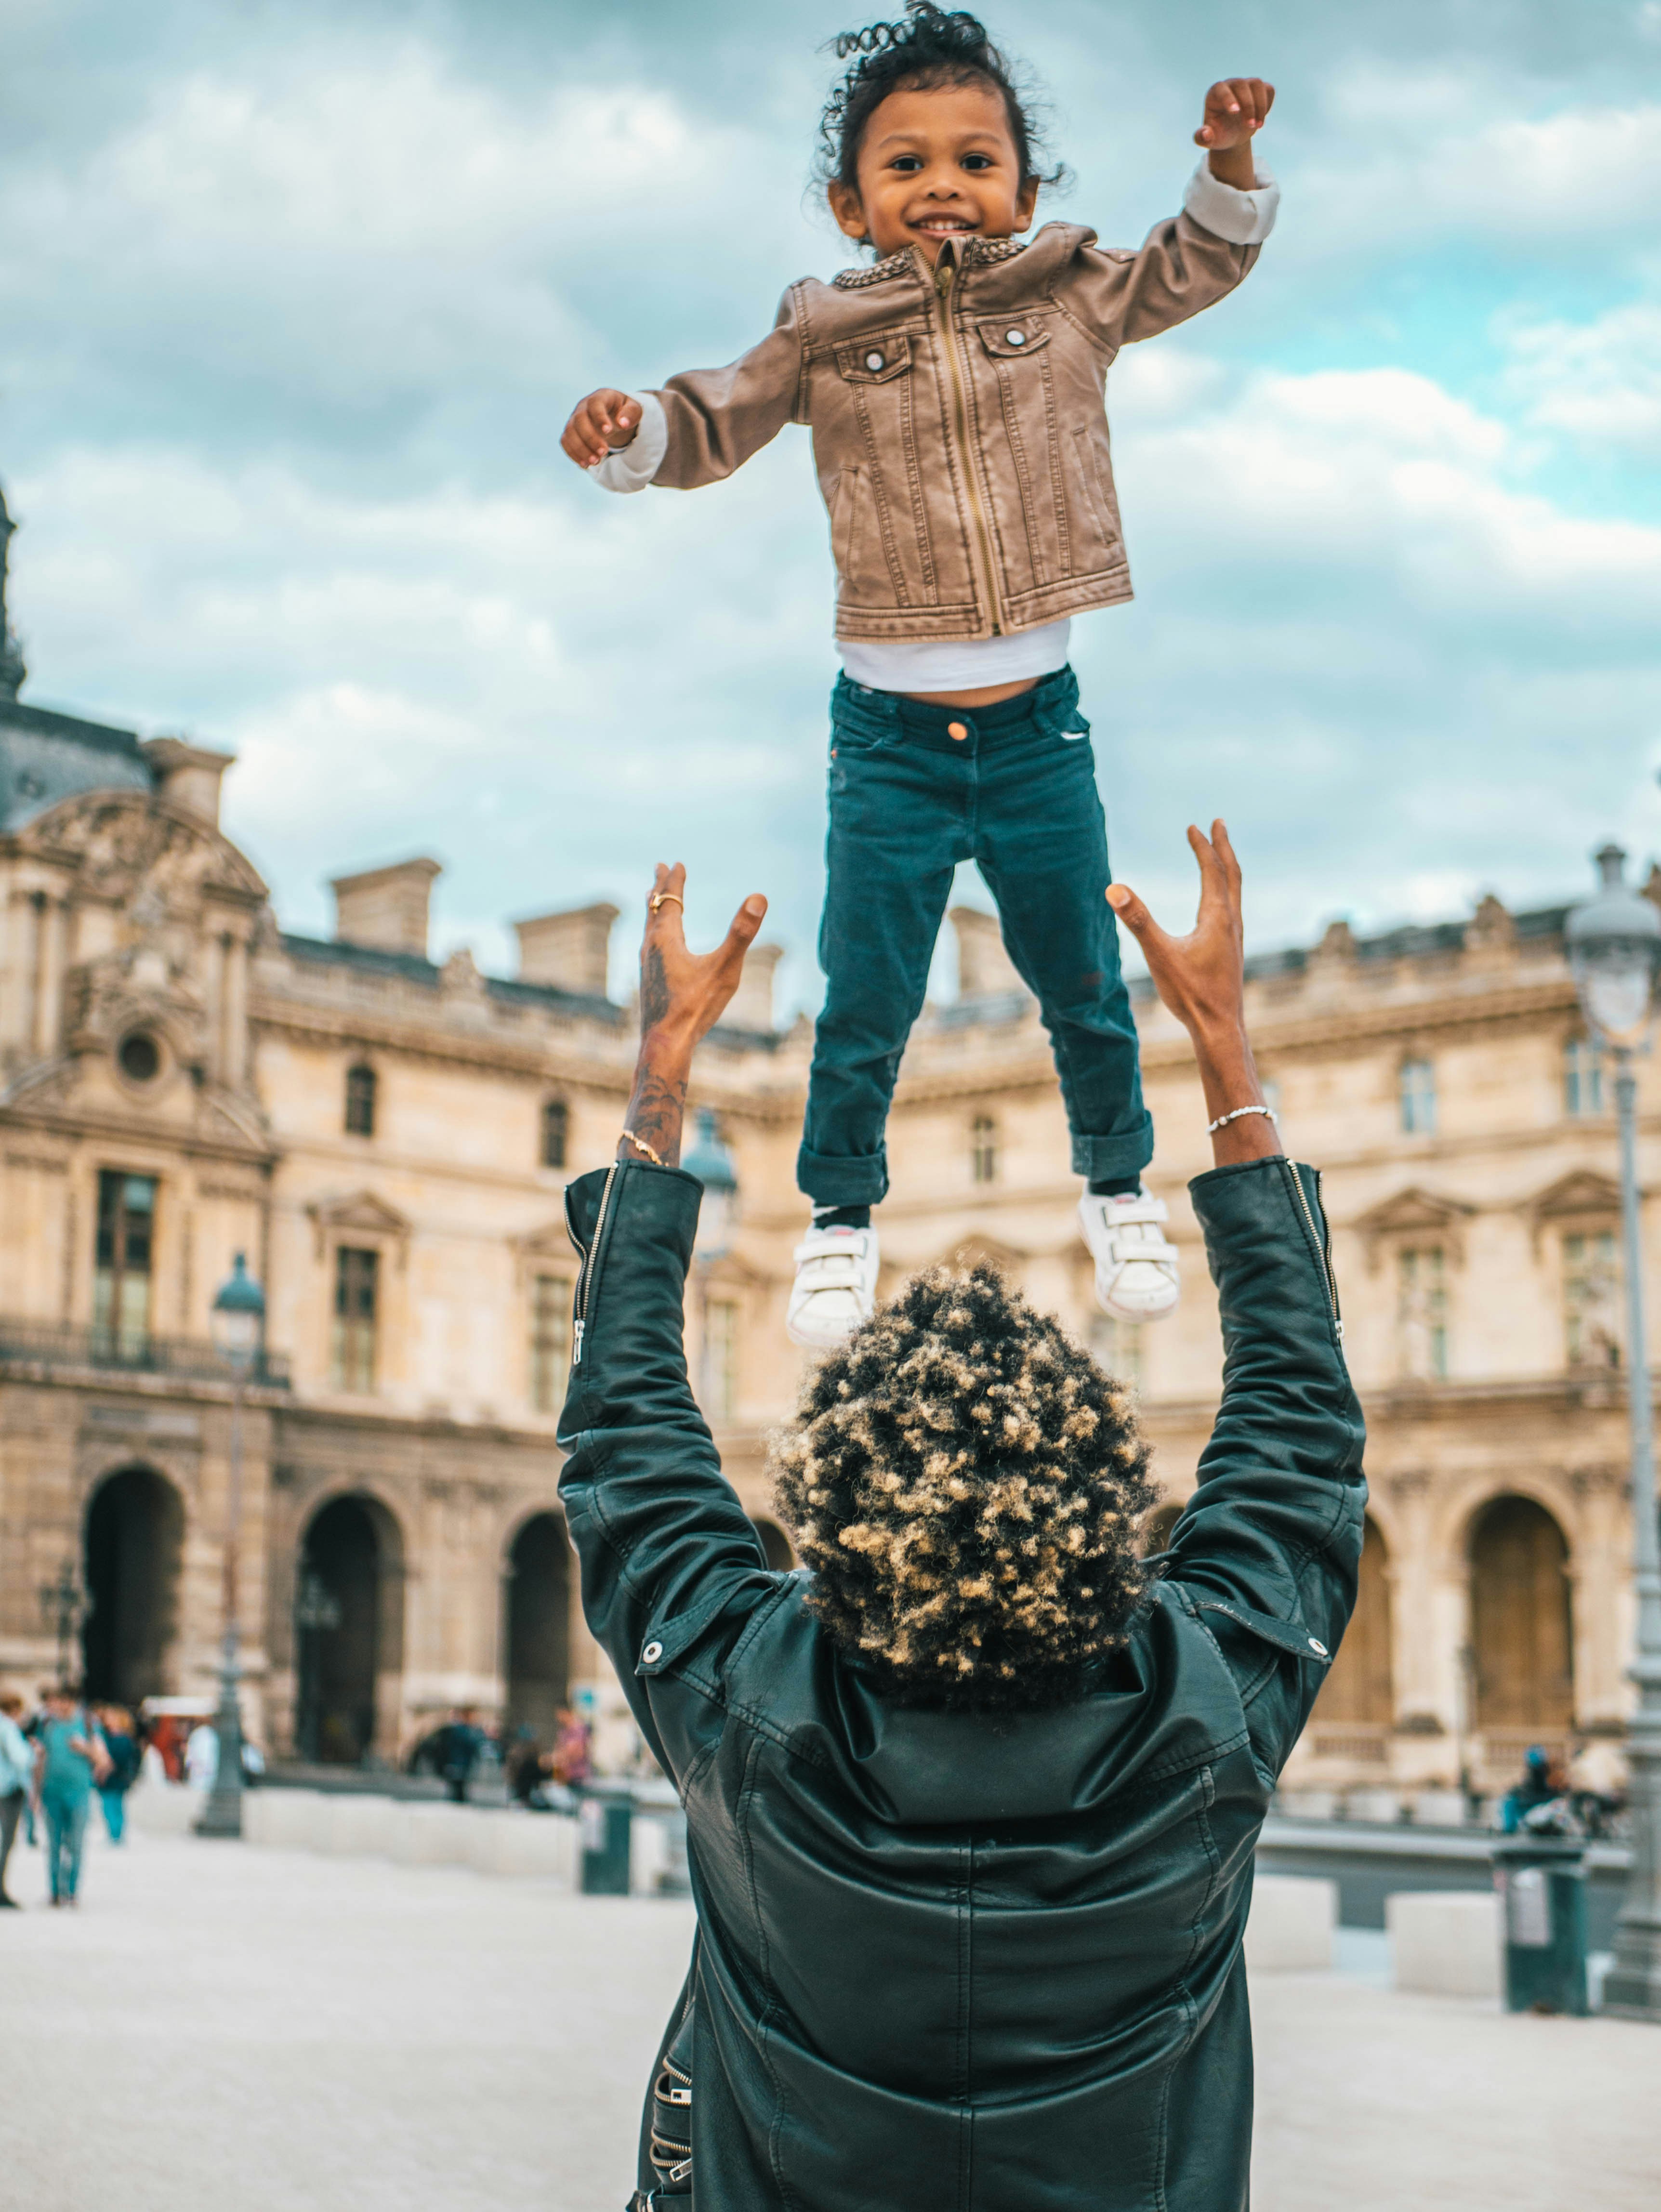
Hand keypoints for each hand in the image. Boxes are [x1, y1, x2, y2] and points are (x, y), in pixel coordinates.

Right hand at [561, 389, 642, 469]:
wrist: (612, 413)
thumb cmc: (624, 411)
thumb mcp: (634, 409)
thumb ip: (630, 414)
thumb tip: (623, 424)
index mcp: (600, 397)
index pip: (595, 404)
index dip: (599, 417)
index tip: (608, 431)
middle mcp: (583, 406)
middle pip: (580, 420)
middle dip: (590, 438)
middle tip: (603, 453)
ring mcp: (574, 418)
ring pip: (570, 432)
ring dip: (581, 449)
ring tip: (595, 462)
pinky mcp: (570, 431)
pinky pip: (565, 441)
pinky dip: (573, 454)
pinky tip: (585, 465)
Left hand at [618, 864, 767, 1168]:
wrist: (664, 1044)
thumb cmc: (695, 1008)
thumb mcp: (725, 969)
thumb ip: (742, 933)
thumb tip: (759, 897)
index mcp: (666, 939)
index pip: (670, 900)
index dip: (675, 880)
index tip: (676, 863)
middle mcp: (651, 948)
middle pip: (654, 909)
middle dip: (660, 888)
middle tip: (660, 870)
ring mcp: (647, 966)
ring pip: (649, 929)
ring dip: (655, 910)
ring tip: (654, 901)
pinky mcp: (649, 982)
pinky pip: (650, 947)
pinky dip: (655, 933)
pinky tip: (659, 948)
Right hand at [1108, 820, 1244, 1042]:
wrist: (1220, 1029)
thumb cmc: (1191, 994)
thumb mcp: (1159, 955)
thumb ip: (1138, 921)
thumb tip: (1114, 889)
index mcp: (1217, 917)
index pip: (1212, 870)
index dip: (1202, 846)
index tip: (1192, 827)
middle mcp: (1232, 923)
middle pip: (1232, 875)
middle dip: (1223, 848)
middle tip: (1218, 824)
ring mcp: (1235, 938)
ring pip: (1235, 893)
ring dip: (1227, 869)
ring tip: (1220, 857)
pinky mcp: (1233, 951)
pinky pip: (1232, 910)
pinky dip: (1226, 893)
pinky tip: (1218, 905)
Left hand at [1194, 77, 1273, 151]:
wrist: (1232, 135)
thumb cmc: (1219, 135)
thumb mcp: (1209, 140)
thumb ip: (1202, 138)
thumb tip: (1206, 134)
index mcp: (1214, 94)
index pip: (1221, 89)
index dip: (1228, 98)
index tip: (1235, 113)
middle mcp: (1230, 85)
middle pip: (1241, 85)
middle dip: (1248, 106)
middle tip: (1250, 126)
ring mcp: (1246, 84)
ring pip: (1257, 84)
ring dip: (1260, 105)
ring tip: (1258, 126)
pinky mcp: (1259, 89)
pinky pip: (1268, 89)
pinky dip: (1268, 103)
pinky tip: (1261, 118)